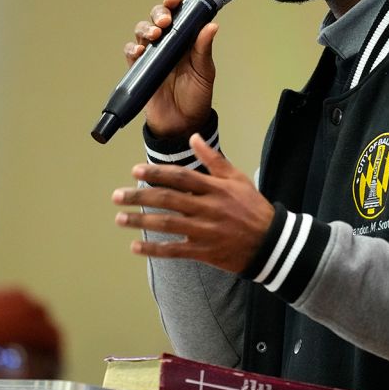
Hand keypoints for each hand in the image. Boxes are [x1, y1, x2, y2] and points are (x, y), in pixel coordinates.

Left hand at [113, 134, 274, 274]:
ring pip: (168, 225)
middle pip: (168, 200)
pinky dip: (154, 249)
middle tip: (117, 196)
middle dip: (140, 197)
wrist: (271, 243)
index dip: (157, 173)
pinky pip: (175, 251)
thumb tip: (194, 137)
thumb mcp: (238, 179)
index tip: (135, 171)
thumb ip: (213, 159)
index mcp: (216, 189)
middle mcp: (208, 209)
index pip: (181, 177)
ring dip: (141, 222)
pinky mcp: (205, 252)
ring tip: (120, 218)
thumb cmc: (253, 208)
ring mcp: (206, 232)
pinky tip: (136, 247)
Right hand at [125, 0, 216, 137]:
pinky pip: (131, 53)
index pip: (178, 15)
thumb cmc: (197, 98)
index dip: (174, 5)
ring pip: (142, 32)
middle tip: (165, 22)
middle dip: (158, 14)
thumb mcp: (204, 72)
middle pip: (157, 19)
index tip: (174, 1)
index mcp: (186, 41)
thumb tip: (211, 26)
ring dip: (145, 29)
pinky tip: (139, 52)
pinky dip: (132, 49)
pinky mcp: (140, 69)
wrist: (182, 124)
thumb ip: (204, 49)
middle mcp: (168, 45)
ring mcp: (153, 56)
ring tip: (154, 35)